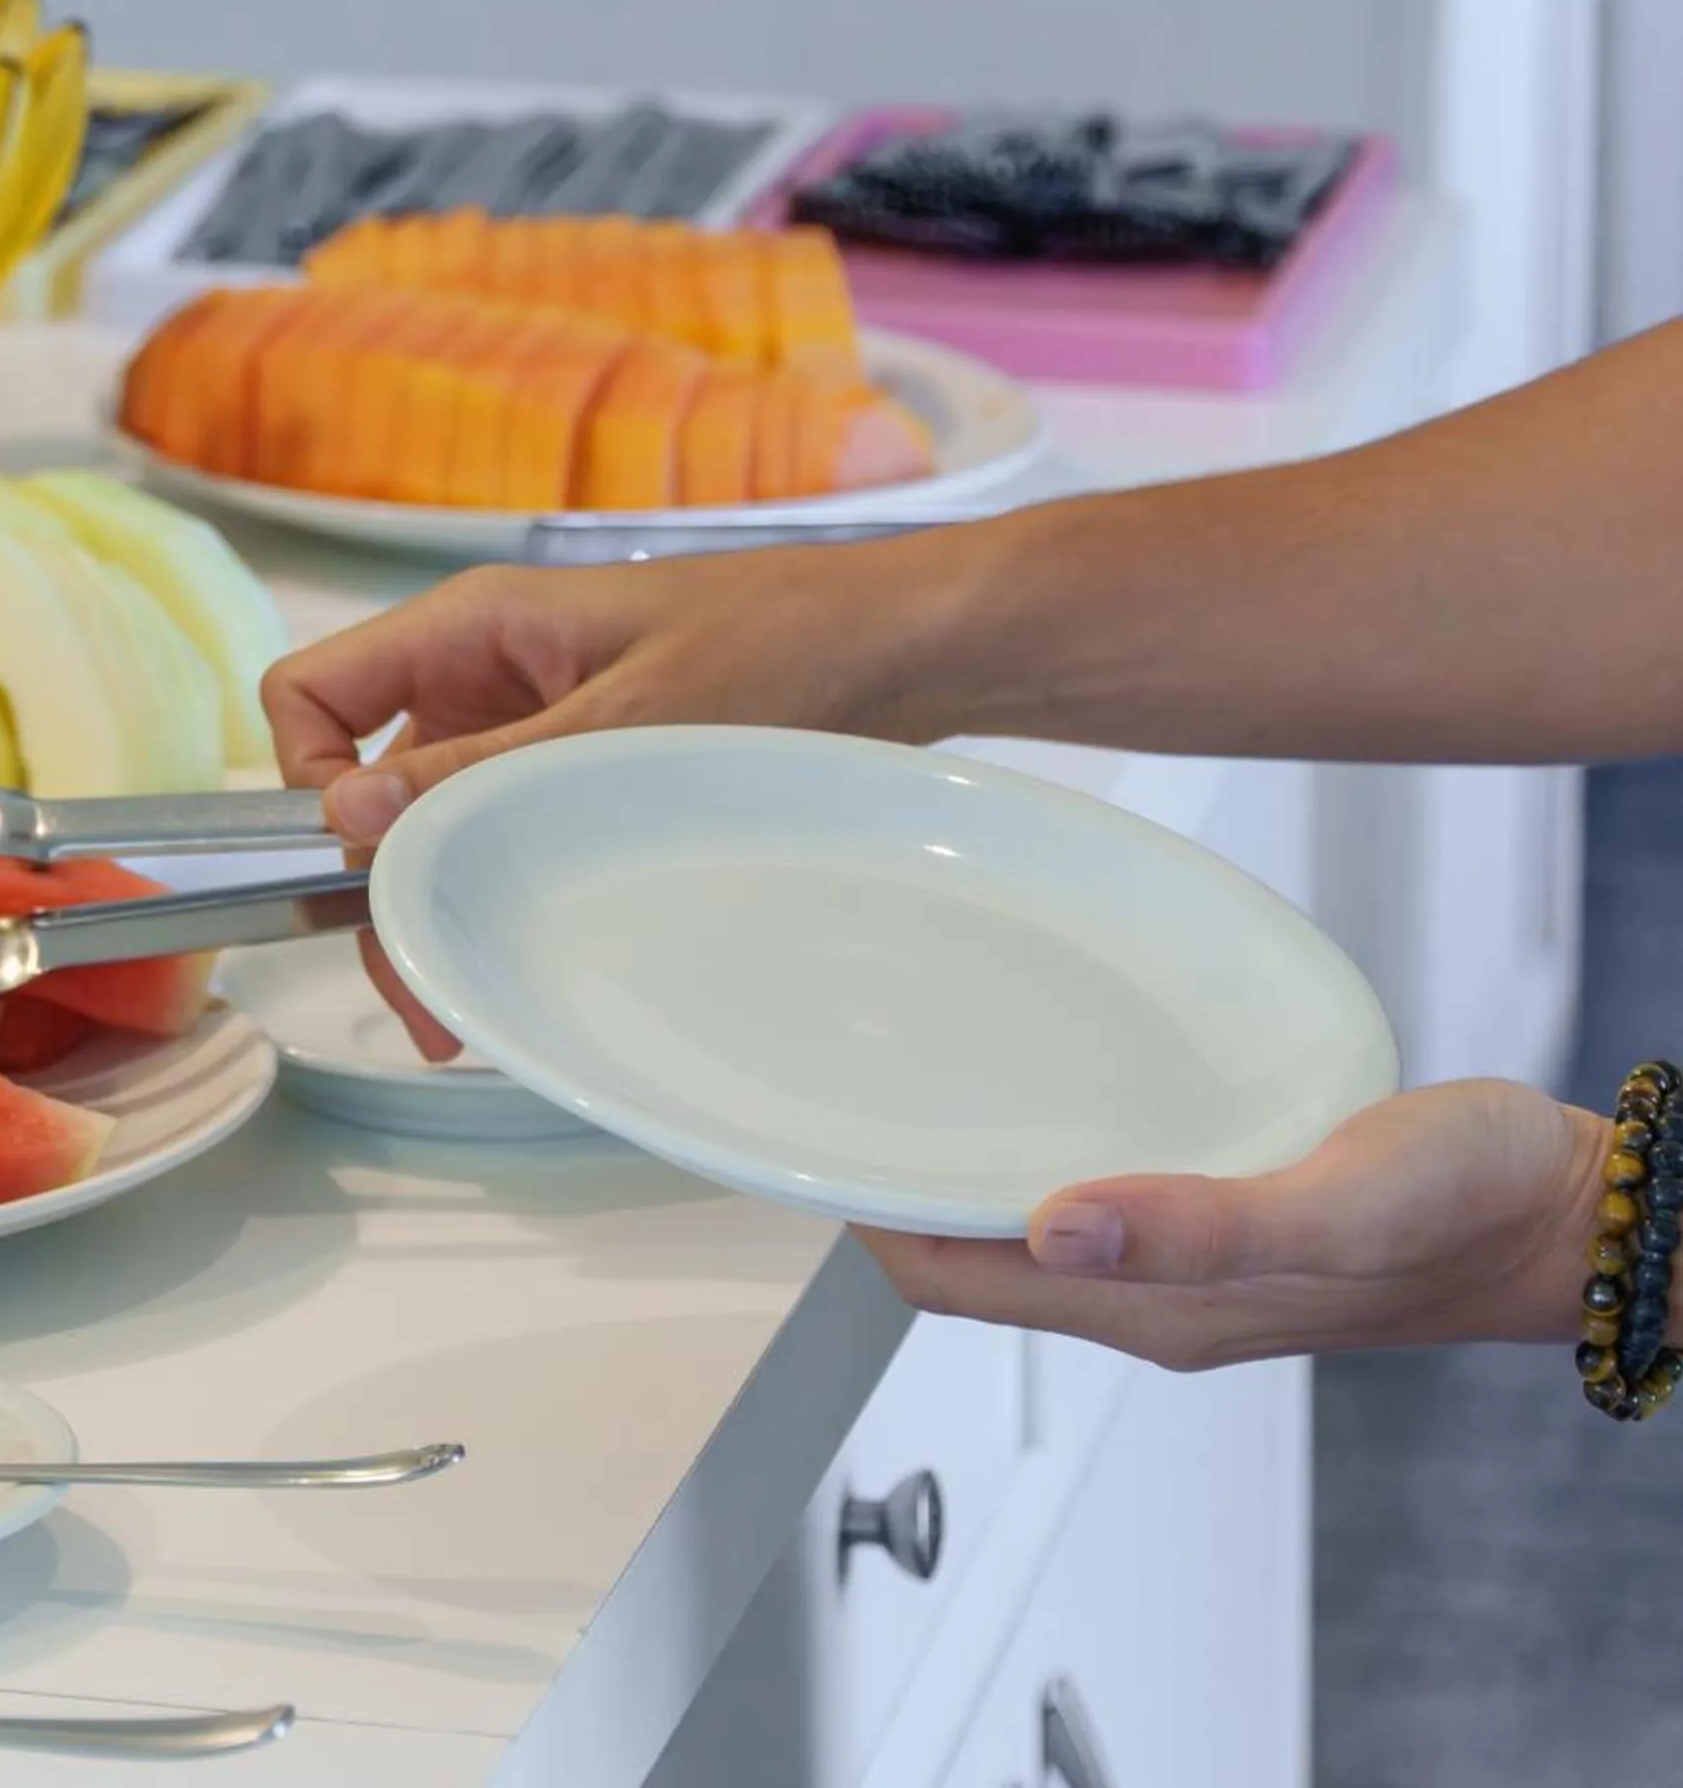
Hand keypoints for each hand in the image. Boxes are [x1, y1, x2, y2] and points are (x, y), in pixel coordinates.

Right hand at [262, 546, 961, 1054]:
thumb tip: (340, 817)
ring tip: (466, 1012)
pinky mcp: (574, 762)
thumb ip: (474, 773)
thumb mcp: (617, 726)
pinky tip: (522, 959)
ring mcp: (526, 717)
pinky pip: (499, 829)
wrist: (906, 647)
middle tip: (427, 1002)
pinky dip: (495, 892)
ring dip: (438, 904)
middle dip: (380, 887)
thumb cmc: (778, 652)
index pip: (310, 693)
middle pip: (364, 782)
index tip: (368, 872)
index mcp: (470, 628)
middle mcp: (480, 669)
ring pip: (431, 821)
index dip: (308, 783)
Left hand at [856, 1080, 1610, 1369]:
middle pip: (970, 1258)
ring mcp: (1187, 1266)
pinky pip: (1097, 1198)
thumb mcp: (1338, 1203)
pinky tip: (1040, 1082)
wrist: (1576, 1211)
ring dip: (961, 1169)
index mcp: (1156, 1309)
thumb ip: (1199, 1222)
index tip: (813, 1144)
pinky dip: (1041, 1149)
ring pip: (1027, 1228)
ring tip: (907, 1079)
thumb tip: (1050, 1223)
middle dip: (893, 1190)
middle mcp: (1152, 1300)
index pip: (952, 1281)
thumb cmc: (1473, 1202)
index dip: (869, 1222)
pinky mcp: (1226, 1222)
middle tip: (837, 1090)